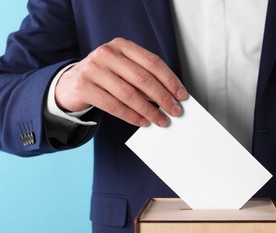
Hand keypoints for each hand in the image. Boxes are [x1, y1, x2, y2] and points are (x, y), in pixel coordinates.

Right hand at [55, 37, 186, 126]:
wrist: (71, 83)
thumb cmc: (105, 76)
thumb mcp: (123, 68)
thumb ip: (143, 77)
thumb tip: (170, 96)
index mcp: (122, 45)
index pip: (152, 62)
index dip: (170, 80)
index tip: (182, 95)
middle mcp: (107, 53)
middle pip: (143, 78)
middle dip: (163, 97)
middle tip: (175, 111)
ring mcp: (93, 69)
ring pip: (129, 94)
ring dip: (149, 110)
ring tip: (161, 120)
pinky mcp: (84, 86)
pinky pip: (114, 106)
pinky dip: (131, 116)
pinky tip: (142, 122)